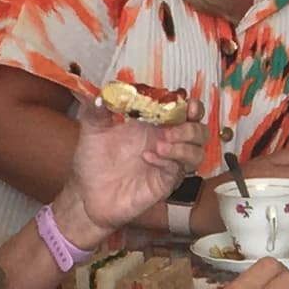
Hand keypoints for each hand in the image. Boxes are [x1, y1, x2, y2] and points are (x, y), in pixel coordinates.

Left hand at [63, 111, 202, 241]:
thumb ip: (96, 109)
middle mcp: (166, 141)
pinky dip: (167, 161)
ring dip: (184, 146)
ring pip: (197, 152)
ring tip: (160, 145)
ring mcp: (168, 163)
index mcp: (154, 123)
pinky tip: (148, 158)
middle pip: (200, 131)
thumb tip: (100, 94)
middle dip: (192, 128)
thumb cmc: (93, 161)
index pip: (184, 111)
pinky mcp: (165, 182)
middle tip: (170, 130)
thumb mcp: (92, 129)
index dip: (190, 105)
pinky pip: (178, 170)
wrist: (88, 194)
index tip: (184, 102)